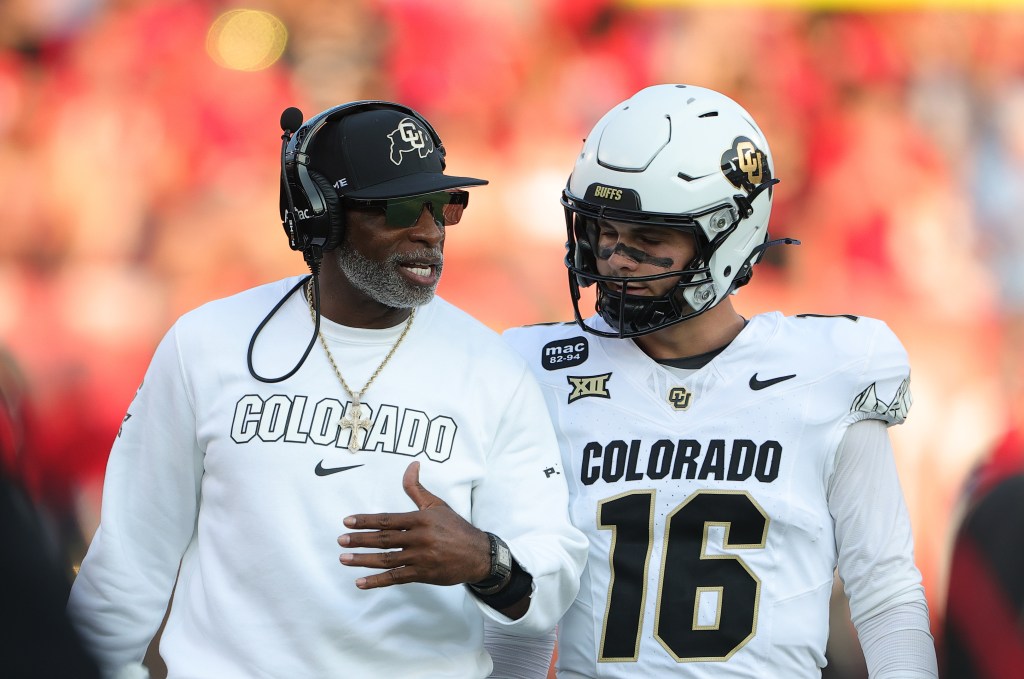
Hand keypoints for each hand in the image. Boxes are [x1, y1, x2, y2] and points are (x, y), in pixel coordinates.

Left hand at [338, 461, 491, 588]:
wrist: (478, 554)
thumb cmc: (455, 527)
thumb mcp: (437, 505)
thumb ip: (417, 488)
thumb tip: (411, 465)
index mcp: (421, 519)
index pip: (387, 519)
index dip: (366, 521)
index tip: (347, 522)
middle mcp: (420, 538)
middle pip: (384, 539)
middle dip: (360, 540)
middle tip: (341, 540)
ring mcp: (421, 558)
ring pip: (387, 559)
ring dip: (363, 560)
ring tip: (344, 559)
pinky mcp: (423, 574)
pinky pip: (396, 577)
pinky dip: (377, 581)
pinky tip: (361, 582)